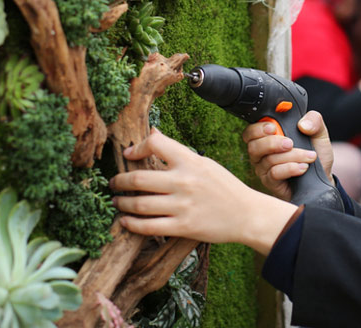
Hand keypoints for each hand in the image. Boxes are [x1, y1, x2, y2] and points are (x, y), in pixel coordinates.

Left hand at [110, 129, 296, 253]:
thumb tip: (152, 134)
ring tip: (117, 202)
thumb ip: (178, 152)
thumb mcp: (204, 162)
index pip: (155, 144)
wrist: (247, 214)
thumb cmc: (224, 187)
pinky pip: (148, 227)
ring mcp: (182, 206)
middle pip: (138, 178)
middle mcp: (184, 181)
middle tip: (113, 183)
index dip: (136, 148)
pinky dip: (131, 224)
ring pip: (139, 204)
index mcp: (190, 161)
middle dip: (119, 181)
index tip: (128, 155)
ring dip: (122, 203)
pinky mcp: (183, 227)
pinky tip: (125, 221)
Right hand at [242, 111, 334, 200]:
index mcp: (268, 136)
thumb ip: (314, 120)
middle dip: (272, 143)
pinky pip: (274, 173)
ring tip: (309, 157)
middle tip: (290, 143)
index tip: (273, 127)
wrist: (323, 175)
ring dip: (291, 156)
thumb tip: (302, 124)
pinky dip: (290, 168)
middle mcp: (262, 152)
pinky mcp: (271, 182)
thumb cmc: (316, 153)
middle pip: (253, 146)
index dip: (258, 128)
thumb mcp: (318, 132)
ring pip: (269, 160)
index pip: (251, 131)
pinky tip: (303, 167)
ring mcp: (264, 168)